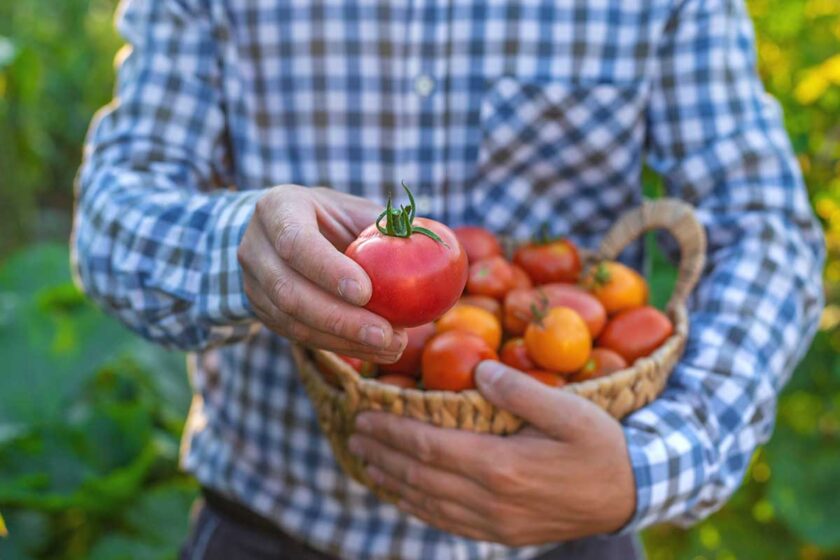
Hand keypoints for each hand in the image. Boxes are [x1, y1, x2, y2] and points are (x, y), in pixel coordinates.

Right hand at [238, 185, 406, 361]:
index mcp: (277, 209)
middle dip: (341, 319)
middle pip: (290, 292)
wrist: (283, 234)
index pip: (295, 242)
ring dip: (344, 340)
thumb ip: (384, 225)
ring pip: (293, 322)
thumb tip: (432, 240)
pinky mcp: (264, 315)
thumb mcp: (352, 209)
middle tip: (386, 334)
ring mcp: (253, 285)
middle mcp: (255, 248)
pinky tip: (377, 351)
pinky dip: (341, 346)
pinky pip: (301, 337)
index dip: (327, 270)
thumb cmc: (330, 218)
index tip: (365, 292)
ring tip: (391, 346)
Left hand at [348, 361, 635, 545]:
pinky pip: (446, 522)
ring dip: (393, 481)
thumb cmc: (600, 444)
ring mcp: (493, 522)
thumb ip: (520, 390)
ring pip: (427, 503)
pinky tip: (403, 494)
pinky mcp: (500, 534)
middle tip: (356, 435)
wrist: (630, 494)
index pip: (429, 447)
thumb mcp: (570, 409)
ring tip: (368, 461)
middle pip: (420, 476)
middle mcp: (490, 500)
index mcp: (502, 465)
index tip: (366, 416)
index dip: (392, 431)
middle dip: (384, 453)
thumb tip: (478, 371)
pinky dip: (416, 506)